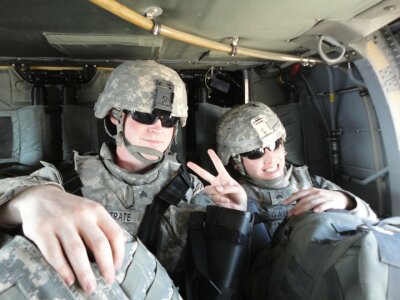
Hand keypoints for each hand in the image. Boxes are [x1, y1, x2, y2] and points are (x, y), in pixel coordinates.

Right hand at [5, 185, 124, 293]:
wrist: (39, 197)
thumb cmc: (70, 209)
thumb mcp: (90, 210)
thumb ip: (101, 228)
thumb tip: (114, 256)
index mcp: (96, 211)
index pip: (114, 234)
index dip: (119, 253)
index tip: (117, 267)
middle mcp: (81, 215)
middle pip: (99, 244)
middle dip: (106, 266)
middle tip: (108, 280)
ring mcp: (61, 222)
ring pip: (77, 251)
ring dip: (85, 272)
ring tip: (90, 287)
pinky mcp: (42, 231)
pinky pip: (54, 254)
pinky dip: (63, 269)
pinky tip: (69, 279)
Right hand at [187, 149, 246, 210]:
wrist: (239, 208)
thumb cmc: (240, 195)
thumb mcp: (237, 189)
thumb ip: (227, 188)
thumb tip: (217, 188)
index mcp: (224, 176)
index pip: (218, 165)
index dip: (214, 158)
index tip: (209, 150)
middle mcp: (217, 182)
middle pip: (204, 174)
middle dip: (196, 168)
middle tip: (188, 163)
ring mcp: (214, 190)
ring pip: (208, 189)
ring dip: (216, 193)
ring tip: (226, 197)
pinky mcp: (213, 198)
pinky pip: (213, 197)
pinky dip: (220, 200)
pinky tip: (225, 201)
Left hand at [283, 188, 353, 215]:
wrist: (342, 198)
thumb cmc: (325, 198)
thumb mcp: (315, 196)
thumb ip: (306, 199)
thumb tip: (294, 206)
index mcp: (311, 191)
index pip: (299, 193)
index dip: (291, 198)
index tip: (284, 203)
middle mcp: (317, 193)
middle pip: (304, 199)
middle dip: (296, 206)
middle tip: (290, 214)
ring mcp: (324, 197)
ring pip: (312, 202)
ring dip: (304, 208)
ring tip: (297, 214)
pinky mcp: (332, 203)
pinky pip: (325, 205)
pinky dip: (319, 208)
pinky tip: (315, 212)